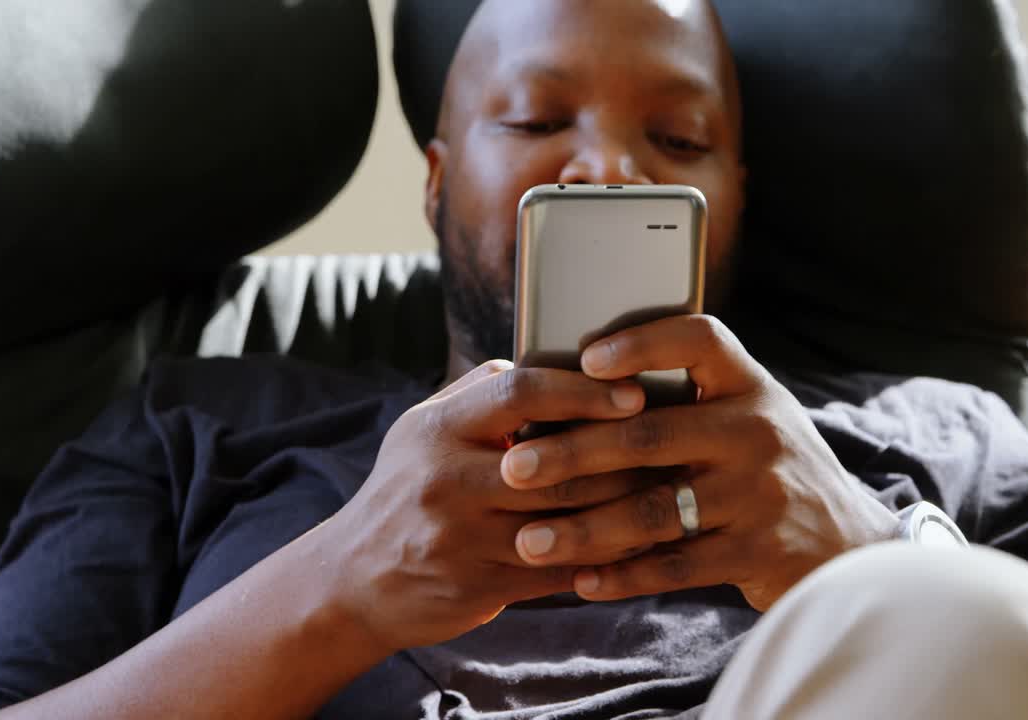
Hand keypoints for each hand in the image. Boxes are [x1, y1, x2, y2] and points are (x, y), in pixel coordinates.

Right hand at [322, 360, 652, 652]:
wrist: (352, 581)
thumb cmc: (405, 491)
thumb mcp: (423, 430)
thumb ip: (480, 393)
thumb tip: (547, 357)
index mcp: (438, 429)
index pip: (520, 393)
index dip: (582, 390)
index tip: (634, 394)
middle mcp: (447, 480)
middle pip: (557, 463)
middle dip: (624, 455)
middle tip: (676, 445)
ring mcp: (462, 538)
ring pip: (568, 521)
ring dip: (626, 509)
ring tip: (672, 491)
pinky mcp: (478, 585)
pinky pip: (560, 570)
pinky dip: (605, 559)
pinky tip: (640, 544)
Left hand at [499, 315, 899, 611]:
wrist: (848, 544)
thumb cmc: (767, 469)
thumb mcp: (745, 417)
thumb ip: (683, 403)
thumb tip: (570, 393)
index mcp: (748, 384)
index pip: (698, 340)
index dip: (641, 343)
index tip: (586, 359)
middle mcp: (757, 431)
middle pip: (651, 435)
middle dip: (574, 452)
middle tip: (513, 466)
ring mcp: (761, 493)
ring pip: (655, 509)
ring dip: (585, 527)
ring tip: (527, 540)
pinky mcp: (759, 552)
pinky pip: (677, 566)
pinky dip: (624, 575)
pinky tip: (582, 579)